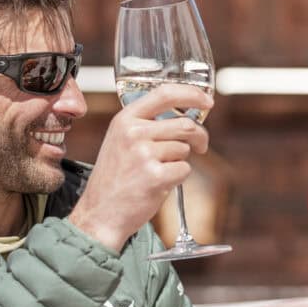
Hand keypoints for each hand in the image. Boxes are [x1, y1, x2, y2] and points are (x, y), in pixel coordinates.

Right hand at [68, 84, 211, 251]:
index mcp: (125, 119)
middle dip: (200, 135)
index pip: (165, 93)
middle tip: (201, 146)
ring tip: (158, 171)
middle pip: (184, 124)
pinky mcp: (156, 176)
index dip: (192, 94)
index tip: (207, 101)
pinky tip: (158, 184)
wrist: (100, 213)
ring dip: (180, 161)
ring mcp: (144, 154)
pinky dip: (178, 178)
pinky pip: (184, 170)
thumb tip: (187, 116)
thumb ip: (147, 124)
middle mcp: (134, 133)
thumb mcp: (121, 140)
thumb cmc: (115, 178)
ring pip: (185, 149)